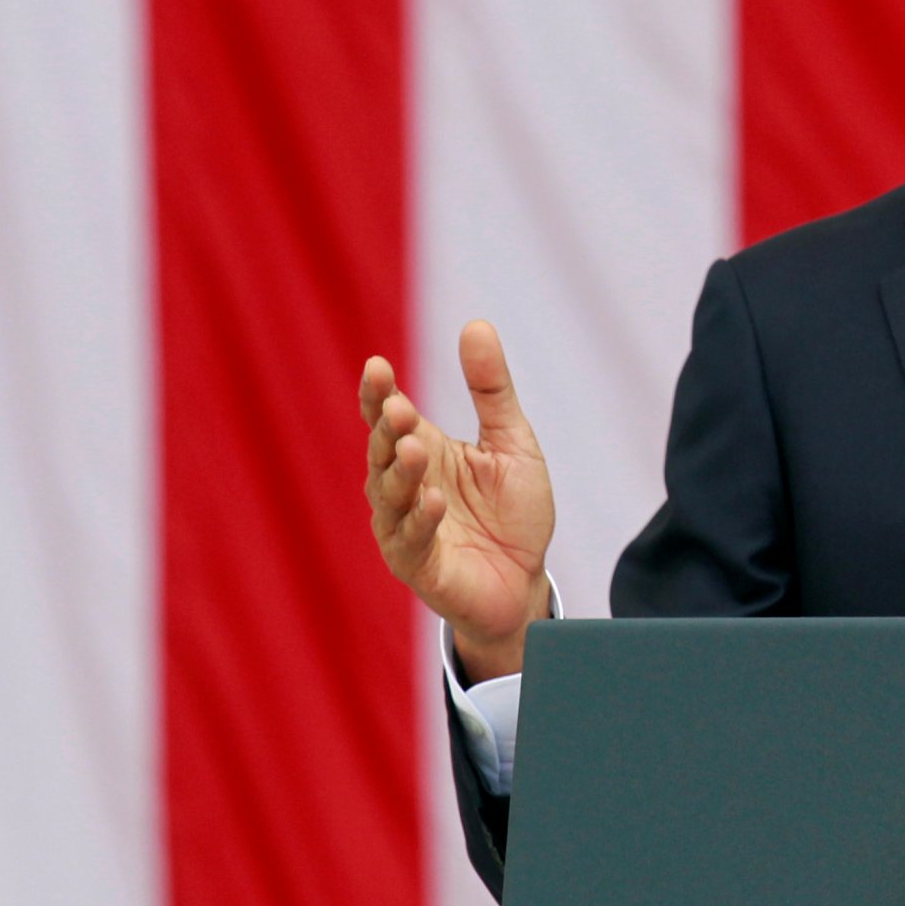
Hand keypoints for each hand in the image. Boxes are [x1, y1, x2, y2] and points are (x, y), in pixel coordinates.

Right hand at [360, 321, 555, 679]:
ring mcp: (404, 525)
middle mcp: (403, 486)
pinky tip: (433, 500)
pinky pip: (411, 539)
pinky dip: (421, 519)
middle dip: (388, 429)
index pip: (388, 416)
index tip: (378, 365)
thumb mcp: (511, 442)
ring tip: (415, 448)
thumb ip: (491, 390)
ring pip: (390, 495)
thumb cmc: (513, 513)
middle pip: (383, 450)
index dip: (379, 393)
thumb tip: (476, 324)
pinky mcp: (416, 564)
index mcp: (422, 450)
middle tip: (399, 408)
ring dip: (401, 472)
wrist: (526, 581)